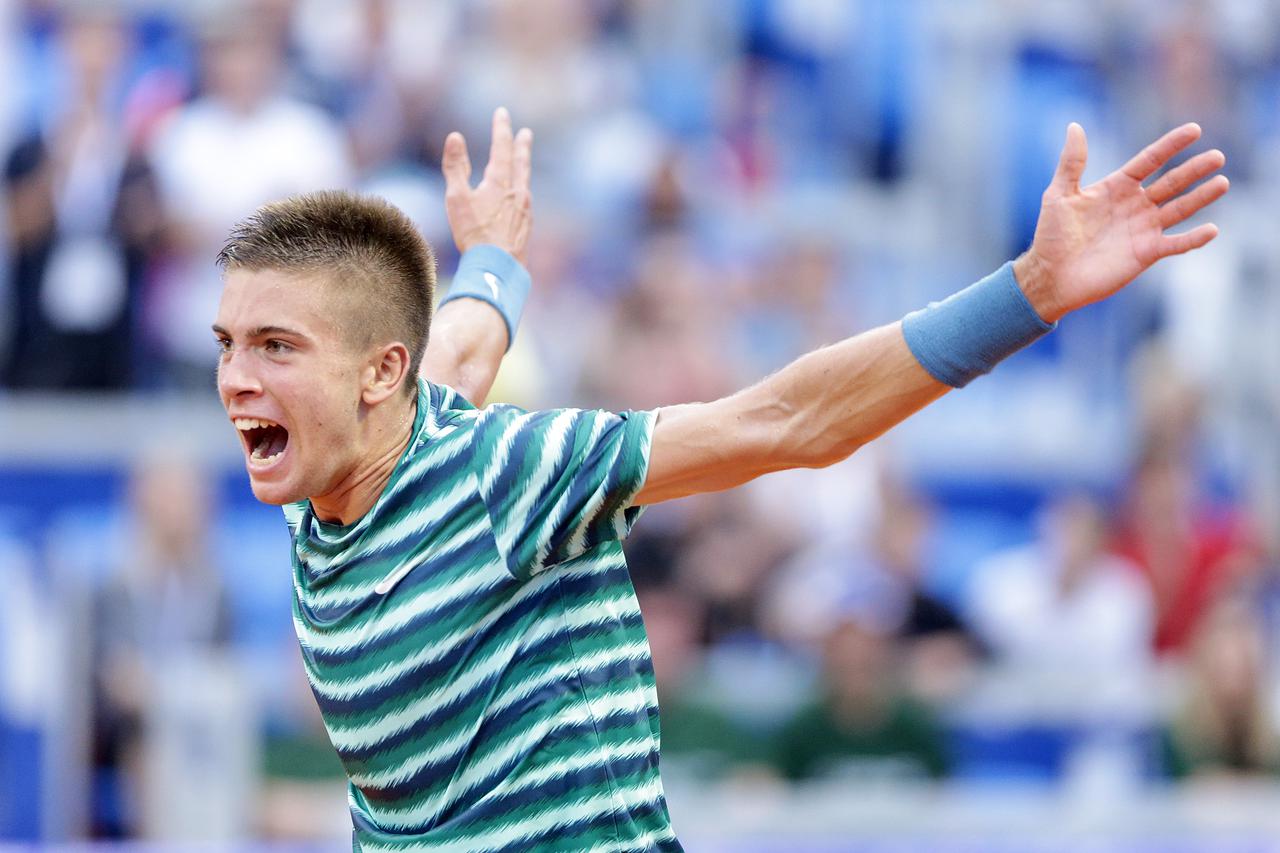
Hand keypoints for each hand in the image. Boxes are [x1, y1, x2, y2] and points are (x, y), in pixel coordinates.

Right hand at [442, 107, 533, 264]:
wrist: (499, 267)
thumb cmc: (474, 233)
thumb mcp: (457, 198)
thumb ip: (455, 167)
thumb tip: (455, 136)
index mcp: (500, 181)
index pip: (502, 147)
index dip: (501, 129)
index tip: (502, 113)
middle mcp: (517, 192)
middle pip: (520, 162)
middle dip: (521, 145)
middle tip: (526, 133)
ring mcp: (525, 210)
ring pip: (525, 181)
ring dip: (523, 167)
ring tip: (523, 162)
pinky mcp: (526, 226)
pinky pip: (526, 201)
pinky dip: (522, 190)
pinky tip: (521, 197)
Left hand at [1013, 123, 1227, 322]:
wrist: (1050, 276)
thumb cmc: (1051, 236)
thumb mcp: (1059, 195)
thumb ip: (1071, 163)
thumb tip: (1075, 126)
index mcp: (1117, 187)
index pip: (1149, 161)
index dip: (1170, 145)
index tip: (1195, 130)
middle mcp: (1135, 205)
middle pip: (1171, 182)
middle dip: (1194, 169)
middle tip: (1217, 157)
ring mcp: (1143, 229)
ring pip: (1179, 209)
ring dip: (1201, 197)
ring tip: (1222, 182)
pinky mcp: (1146, 253)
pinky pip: (1175, 244)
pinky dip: (1193, 239)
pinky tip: (1211, 229)